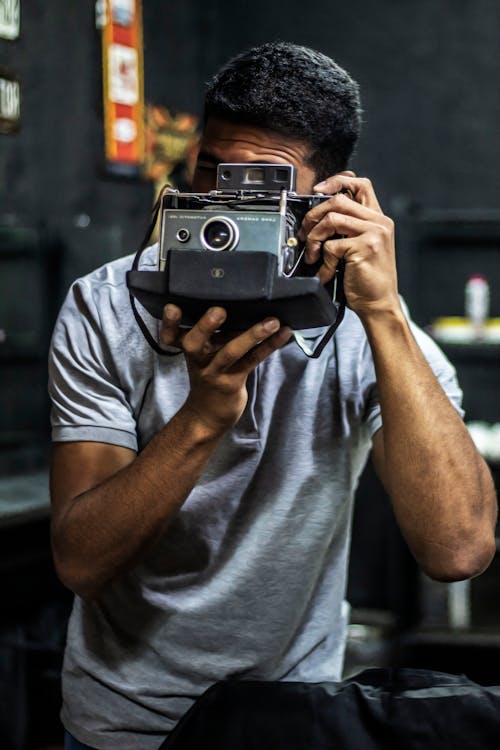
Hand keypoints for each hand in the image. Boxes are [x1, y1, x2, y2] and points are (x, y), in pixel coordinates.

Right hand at [160, 305, 290, 431]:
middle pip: (195, 343)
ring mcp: (214, 372)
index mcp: (188, 349)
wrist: (208, 415)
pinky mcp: (233, 382)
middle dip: (205, 326)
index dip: (170, 323)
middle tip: (218, 310)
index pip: (171, 336)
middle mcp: (198, 359)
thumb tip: (238, 299)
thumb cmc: (209, 373)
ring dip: (252, 335)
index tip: (171, 307)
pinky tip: (284, 333)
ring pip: (231, 352)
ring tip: (272, 321)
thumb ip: (212, 331)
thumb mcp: (203, 353)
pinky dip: (270, 345)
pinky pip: (252, 360)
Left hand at [300, 174, 399, 318]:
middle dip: (314, 214)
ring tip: (313, 255)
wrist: (379, 305)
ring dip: (314, 237)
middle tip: (306, 232)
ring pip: (331, 218)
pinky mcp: (365, 248)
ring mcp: (374, 234)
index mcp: (378, 219)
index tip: (317, 191)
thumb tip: (319, 216)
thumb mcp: (361, 248)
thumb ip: (348, 229)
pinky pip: (331, 245)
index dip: (336, 181)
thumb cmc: (367, 280)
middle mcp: (379, 222)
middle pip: (339, 199)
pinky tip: (326, 273)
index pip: (360, 184)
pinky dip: (323, 262)